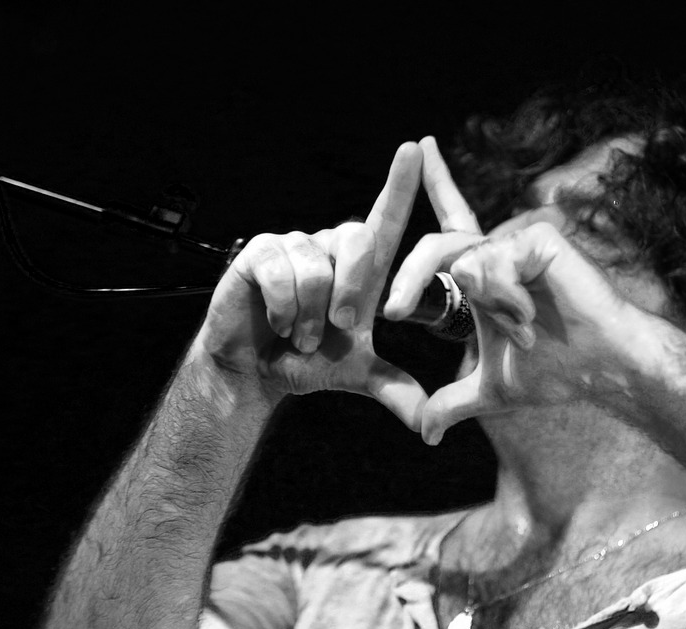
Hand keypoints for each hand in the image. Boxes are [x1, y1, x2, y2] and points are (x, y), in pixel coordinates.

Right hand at [192, 142, 427, 428]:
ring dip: (308, 313)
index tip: (415, 148)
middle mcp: (329, 248)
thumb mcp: (358, 377)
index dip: (399, 185)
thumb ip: (396, 390)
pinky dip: (283, 307)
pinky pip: (281, 271)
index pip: (385, 219)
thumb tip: (430, 423)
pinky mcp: (259, 252)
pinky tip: (276, 322)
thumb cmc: (306, 363)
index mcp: (360, 270)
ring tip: (297, 333)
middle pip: (357, 240)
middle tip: (335, 328)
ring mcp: (294, 246)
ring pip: (316, 267)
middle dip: (349, 292)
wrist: (256, 374)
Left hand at [386, 138, 644, 444]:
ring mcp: (518, 241)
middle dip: (408, 280)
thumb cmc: (558, 371)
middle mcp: (497, 250)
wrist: (603, 367)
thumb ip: (453, 404)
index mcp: (484, 273)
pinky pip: (492, 264)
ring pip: (464, 264)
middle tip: (390, 311)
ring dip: (488, 309)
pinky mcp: (537, 237)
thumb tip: (425, 434)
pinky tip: (533, 313)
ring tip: (523, 327)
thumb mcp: (491, 389)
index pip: (448, 228)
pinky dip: (505, 299)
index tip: (420, 148)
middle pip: (433, 249)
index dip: (438, 185)